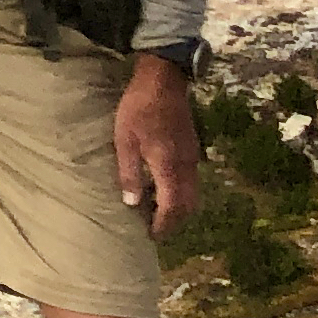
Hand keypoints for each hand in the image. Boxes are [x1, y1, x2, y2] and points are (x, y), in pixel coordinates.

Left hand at [117, 55, 202, 233]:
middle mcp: (187, 167)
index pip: (173, 208)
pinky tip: (163, 187)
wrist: (163, 80)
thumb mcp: (124, 141)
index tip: (152, 236)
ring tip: (158, 211)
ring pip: (193, 194)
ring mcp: (193, 157)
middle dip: (174, 222)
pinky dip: (181, 192)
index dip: (164, 225)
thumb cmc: (138, 109)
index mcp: (169, 167)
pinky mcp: (193, 148)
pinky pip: (192, 180)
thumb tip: (133, 204)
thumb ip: (129, 174)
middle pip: (188, 206)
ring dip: (179, 207)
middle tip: (156, 229)